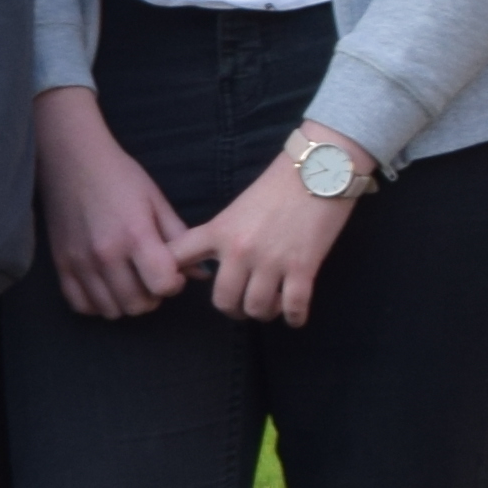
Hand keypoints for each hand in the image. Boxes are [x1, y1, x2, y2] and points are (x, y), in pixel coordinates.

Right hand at [35, 87, 191, 319]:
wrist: (72, 158)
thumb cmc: (120, 176)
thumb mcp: (156, 201)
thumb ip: (179, 238)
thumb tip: (202, 273)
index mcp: (135, 235)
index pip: (163, 286)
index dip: (174, 284)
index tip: (172, 272)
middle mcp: (106, 254)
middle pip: (139, 305)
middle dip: (152, 296)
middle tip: (151, 277)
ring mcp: (80, 262)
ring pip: (112, 311)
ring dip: (126, 302)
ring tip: (129, 281)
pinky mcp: (61, 265)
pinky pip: (82, 306)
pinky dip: (97, 303)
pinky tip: (106, 286)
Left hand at [175, 134, 366, 324]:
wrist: (320, 169)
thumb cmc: (279, 186)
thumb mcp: (237, 208)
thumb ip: (221, 235)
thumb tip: (209, 262)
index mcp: (218, 231)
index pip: (177, 257)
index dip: (168, 276)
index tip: (176, 285)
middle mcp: (239, 250)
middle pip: (223, 301)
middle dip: (233, 309)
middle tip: (243, 304)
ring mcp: (271, 261)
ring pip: (257, 309)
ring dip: (265, 313)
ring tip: (272, 305)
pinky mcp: (302, 268)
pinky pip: (293, 308)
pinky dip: (294, 317)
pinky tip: (294, 314)